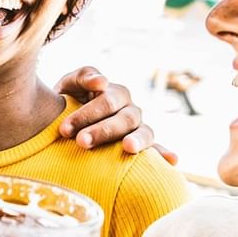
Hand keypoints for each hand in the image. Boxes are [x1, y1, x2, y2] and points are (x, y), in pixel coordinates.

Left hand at [55, 66, 177, 164]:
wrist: (66, 121)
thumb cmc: (68, 102)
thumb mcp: (70, 85)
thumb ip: (83, 76)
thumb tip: (103, 81)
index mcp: (115, 93)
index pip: (108, 101)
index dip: (87, 114)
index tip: (65, 129)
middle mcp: (131, 110)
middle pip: (124, 119)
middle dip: (102, 130)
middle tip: (81, 142)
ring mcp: (138, 128)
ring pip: (144, 132)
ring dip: (136, 140)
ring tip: (128, 147)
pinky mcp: (141, 145)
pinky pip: (156, 149)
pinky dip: (164, 153)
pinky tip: (172, 160)